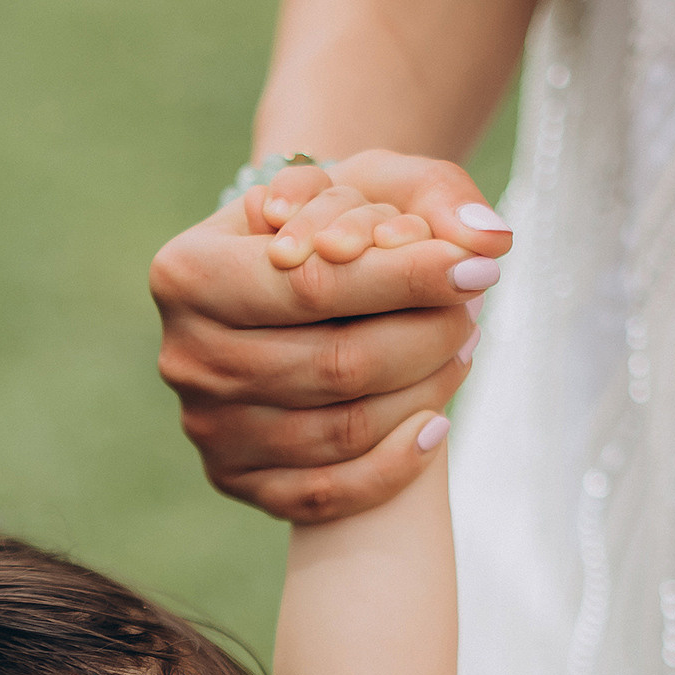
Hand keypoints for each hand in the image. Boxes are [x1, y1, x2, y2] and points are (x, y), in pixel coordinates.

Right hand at [151, 150, 512, 522]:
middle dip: (424, 339)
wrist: (283, 287)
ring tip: (459, 350)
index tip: (481, 269)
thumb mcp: (370, 180)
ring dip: (423, 393)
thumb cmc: (331, 225)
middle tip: (473, 313)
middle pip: (336, 365)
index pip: (313, 286)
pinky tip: (436, 424)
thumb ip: (434, 192)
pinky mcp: (233, 478)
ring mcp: (205, 426)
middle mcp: (185, 354)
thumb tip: (488, 238)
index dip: (407, 280)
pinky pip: (326, 493)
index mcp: (188, 271)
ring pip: (342, 430)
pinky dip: (395, 465)